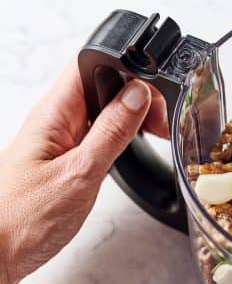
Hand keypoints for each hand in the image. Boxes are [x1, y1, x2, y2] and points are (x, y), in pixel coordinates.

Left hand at [0, 61, 167, 283]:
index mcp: (54, 112)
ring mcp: (58, 137)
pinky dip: (118, 134)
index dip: (128, 69)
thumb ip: (111, 132)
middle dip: (136, 94)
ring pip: (101, 107)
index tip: (154, 96)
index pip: (93, 64)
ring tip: (153, 134)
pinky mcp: (62, 156)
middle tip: (159, 123)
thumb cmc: (21, 220)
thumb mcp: (80, 174)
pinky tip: (129, 147)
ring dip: (130, 115)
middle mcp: (55, 119)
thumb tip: (137, 95)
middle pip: (102, 82)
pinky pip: (95, 131)